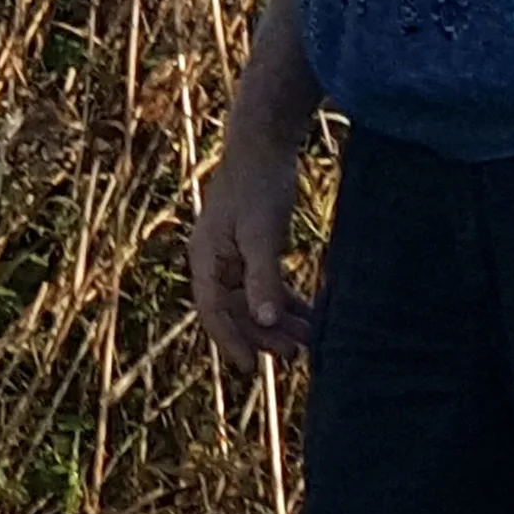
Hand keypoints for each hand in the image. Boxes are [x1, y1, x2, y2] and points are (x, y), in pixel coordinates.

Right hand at [188, 145, 312, 368]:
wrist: (264, 145)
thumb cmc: (259, 185)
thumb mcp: (262, 234)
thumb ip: (262, 278)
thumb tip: (265, 322)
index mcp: (205, 256)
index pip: (211, 310)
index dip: (229, 341)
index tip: (250, 367)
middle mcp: (213, 259)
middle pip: (232, 310)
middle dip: (261, 334)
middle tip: (293, 354)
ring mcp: (231, 254)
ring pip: (250, 300)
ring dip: (276, 321)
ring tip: (308, 340)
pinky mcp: (250, 247)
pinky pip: (263, 285)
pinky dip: (283, 301)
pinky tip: (308, 315)